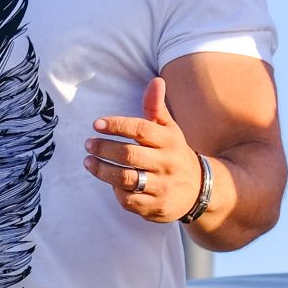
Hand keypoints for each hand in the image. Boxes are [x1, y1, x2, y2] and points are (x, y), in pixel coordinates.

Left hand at [87, 77, 202, 222]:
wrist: (199, 189)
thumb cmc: (174, 153)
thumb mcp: (170, 130)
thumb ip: (156, 108)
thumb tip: (156, 81)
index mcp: (169, 141)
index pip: (141, 130)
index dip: (117, 125)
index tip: (97, 124)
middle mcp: (166, 163)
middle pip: (128, 155)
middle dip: (104, 148)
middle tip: (89, 144)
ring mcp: (161, 186)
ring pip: (126, 179)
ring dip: (102, 170)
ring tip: (88, 161)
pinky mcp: (155, 207)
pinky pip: (129, 200)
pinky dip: (116, 192)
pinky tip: (109, 183)